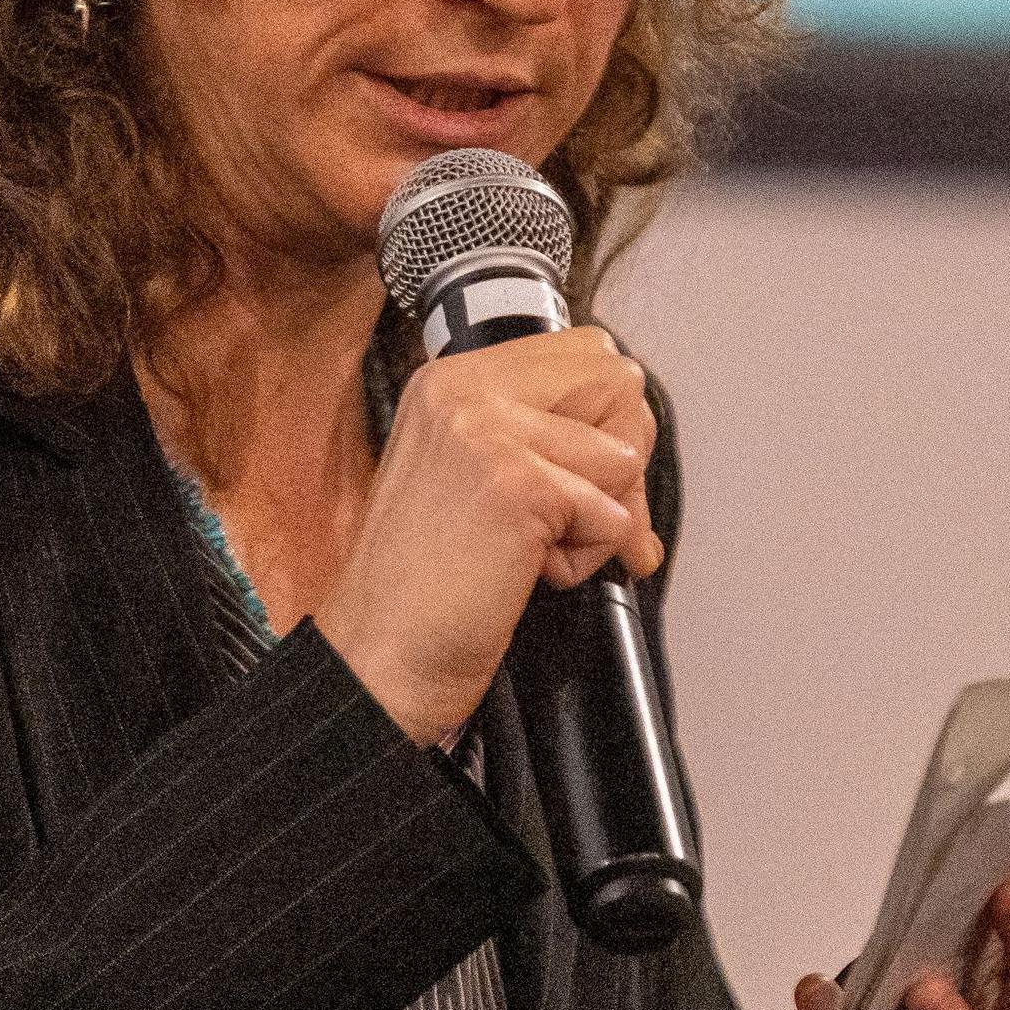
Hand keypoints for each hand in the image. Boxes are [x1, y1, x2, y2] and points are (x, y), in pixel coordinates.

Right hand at [314, 325, 659, 748]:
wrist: (379, 657)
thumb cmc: (421, 585)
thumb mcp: (468, 477)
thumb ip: (537, 439)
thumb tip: (630, 441)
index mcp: (450, 381)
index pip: (584, 353)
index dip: (606, 420)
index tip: (588, 476)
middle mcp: (466, 392)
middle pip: (617, 384)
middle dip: (623, 461)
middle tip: (582, 519)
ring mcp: (490, 433)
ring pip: (622, 455)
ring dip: (599, 522)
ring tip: (533, 554)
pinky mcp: (519, 486)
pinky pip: (613, 514)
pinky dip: (586, 559)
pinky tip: (528, 573)